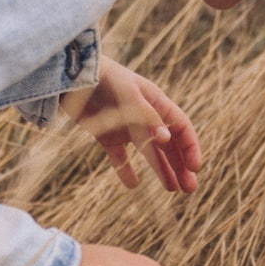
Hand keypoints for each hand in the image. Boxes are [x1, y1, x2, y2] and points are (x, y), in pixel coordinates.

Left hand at [66, 59, 201, 192]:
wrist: (69, 75)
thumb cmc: (103, 77)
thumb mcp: (126, 94)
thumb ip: (146, 116)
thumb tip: (166, 140)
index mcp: (156, 103)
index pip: (181, 128)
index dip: (190, 148)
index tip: (195, 168)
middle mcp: (145, 117)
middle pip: (170, 145)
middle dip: (181, 166)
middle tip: (189, 189)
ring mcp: (127, 128)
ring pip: (150, 153)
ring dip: (162, 170)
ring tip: (173, 190)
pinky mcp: (107, 136)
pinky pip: (120, 157)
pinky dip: (126, 170)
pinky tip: (132, 184)